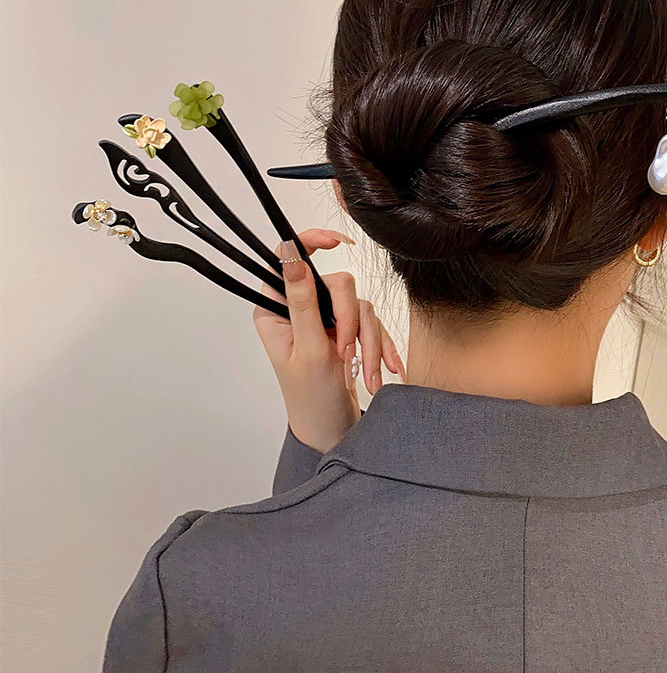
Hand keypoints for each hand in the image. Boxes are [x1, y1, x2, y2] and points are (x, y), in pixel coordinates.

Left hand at [253, 229, 405, 453]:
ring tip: (366, 375)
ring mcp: (325, 319)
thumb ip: (303, 303)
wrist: (331, 430)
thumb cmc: (311, 399)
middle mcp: (299, 310)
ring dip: (368, 343)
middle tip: (347, 353)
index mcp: (276, 311)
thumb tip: (292, 257)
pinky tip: (384, 369)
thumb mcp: (310, 350)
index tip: (338, 241)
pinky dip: (380, 347)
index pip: (287, 261)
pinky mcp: (347, 330)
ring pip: (360, 306)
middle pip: (337, 284)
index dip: (309, 242)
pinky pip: (373, 322)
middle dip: (351, 322)